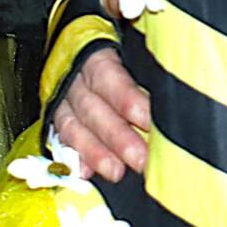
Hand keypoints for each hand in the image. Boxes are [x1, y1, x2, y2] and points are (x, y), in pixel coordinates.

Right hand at [53, 47, 151, 182]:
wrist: (79, 53)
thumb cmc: (115, 59)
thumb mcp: (128, 55)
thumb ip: (145, 78)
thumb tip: (169, 103)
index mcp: (95, 59)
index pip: (111, 79)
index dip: (128, 101)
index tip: (150, 121)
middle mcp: (75, 80)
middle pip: (92, 108)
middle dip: (116, 136)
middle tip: (140, 159)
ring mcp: (62, 101)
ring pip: (73, 125)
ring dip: (94, 151)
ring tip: (116, 172)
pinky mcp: (57, 118)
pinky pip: (61, 139)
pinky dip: (74, 156)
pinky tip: (85, 172)